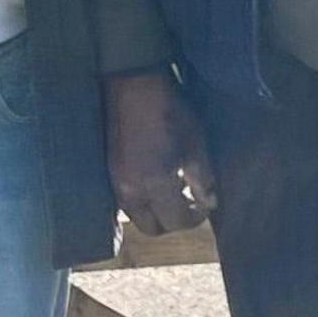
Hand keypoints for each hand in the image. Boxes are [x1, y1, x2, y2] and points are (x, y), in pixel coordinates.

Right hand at [105, 71, 216, 236]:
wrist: (133, 88)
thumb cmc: (170, 113)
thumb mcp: (196, 146)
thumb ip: (203, 180)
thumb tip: (209, 203)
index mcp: (155, 184)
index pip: (176, 221)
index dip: (195, 219)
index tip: (205, 208)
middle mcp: (131, 191)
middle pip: (153, 228)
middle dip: (173, 223)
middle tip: (189, 206)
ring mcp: (115, 183)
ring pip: (136, 217)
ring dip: (155, 214)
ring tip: (173, 194)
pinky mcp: (108, 173)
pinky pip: (125, 202)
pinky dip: (142, 202)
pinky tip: (154, 183)